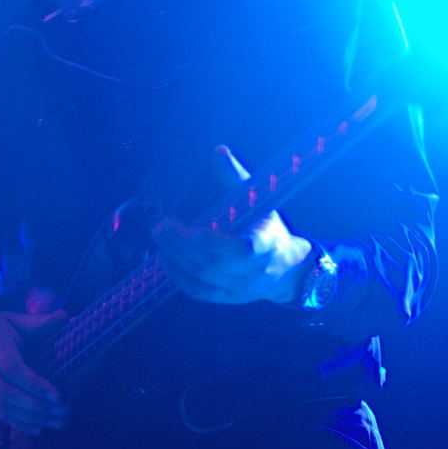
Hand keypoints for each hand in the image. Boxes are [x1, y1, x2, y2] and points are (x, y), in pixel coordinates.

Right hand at [0, 306, 68, 433]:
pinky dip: (19, 424)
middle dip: (36, 406)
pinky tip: (39, 428)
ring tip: (58, 422)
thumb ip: (39, 322)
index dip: (34, 383)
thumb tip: (65, 316)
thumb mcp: (15, 319)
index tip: (57, 393)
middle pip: (7, 393)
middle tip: (62, 410)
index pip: (12, 369)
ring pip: (3, 407)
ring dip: (32, 418)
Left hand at [151, 146, 310, 305]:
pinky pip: (200, 292)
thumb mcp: (260, 201)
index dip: (218, 243)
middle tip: (160, 228)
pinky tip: (165, 259)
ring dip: (177, 259)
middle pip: (214, 263)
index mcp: (267, 244)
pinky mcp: (229, 298)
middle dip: (183, 246)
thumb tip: (218, 151)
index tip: (195, 231)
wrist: (287, 269)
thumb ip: (236, 178)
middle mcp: (254, 271)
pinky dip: (179, 277)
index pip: (244, 249)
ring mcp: (241, 288)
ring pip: (204, 278)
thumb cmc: (269, 228)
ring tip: (160, 238)